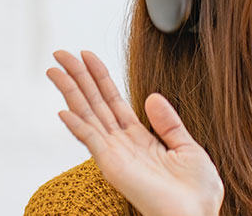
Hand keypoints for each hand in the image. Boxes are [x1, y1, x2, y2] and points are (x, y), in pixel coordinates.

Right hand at [47, 50, 223, 215]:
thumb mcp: (188, 148)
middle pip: (95, 102)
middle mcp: (123, 143)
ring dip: (71, 91)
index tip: (88, 56)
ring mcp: (115, 154)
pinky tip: (63, 109)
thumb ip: (169, 123)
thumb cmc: (196, 192)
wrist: (196, 215)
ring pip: (88, 114)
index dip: (101, 78)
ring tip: (55, 68)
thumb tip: (152, 97)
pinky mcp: (113, 165)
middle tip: (61, 53)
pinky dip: (76, 125)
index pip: (114, 101)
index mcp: (141, 138)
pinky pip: (91, 140)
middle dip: (78, 77)